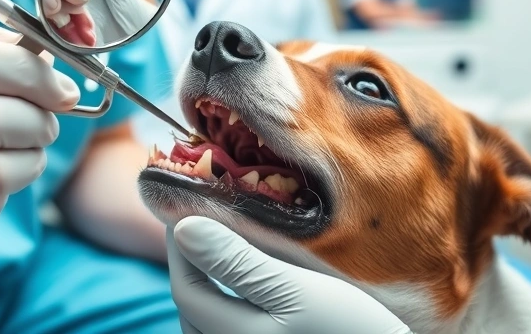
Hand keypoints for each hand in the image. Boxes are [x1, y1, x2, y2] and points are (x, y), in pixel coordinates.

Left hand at [167, 217, 411, 333]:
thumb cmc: (351, 330)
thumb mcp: (296, 288)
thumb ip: (237, 261)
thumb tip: (183, 228)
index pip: (186, 286)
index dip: (180, 246)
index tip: (187, 209)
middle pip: (193, 309)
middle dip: (191, 265)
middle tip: (203, 224)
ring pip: (207, 326)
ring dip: (207, 288)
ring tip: (220, 252)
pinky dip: (226, 309)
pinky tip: (244, 290)